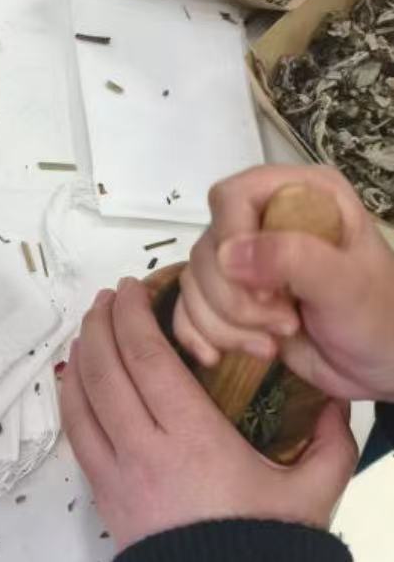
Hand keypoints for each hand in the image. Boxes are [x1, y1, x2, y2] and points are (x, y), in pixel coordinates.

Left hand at [61, 278, 356, 550]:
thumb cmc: (266, 548)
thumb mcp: (312, 494)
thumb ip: (329, 443)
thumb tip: (336, 401)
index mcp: (194, 438)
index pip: (148, 360)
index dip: (132, 317)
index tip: (130, 288)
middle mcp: (145, 449)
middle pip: (107, 370)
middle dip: (101, 325)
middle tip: (106, 298)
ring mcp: (116, 474)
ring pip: (82, 400)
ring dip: (80, 356)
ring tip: (86, 328)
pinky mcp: (103, 496)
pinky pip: (75, 435)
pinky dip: (70, 399)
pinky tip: (74, 380)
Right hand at [174, 165, 393, 401]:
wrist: (380, 366)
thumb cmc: (378, 318)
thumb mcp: (347, 285)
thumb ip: (294, 259)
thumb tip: (230, 255)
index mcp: (299, 195)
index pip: (233, 197)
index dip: (234, 241)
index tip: (264, 288)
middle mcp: (264, 221)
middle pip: (208, 247)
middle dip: (236, 300)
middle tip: (284, 324)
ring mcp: (244, 262)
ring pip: (194, 282)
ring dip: (225, 325)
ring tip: (272, 344)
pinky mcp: (229, 299)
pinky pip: (186, 308)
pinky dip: (198, 336)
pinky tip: (219, 356)